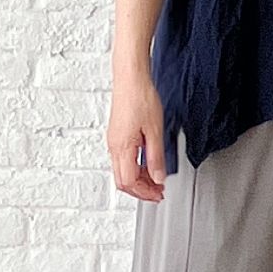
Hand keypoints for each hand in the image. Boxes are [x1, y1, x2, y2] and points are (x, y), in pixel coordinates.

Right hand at [107, 70, 166, 200]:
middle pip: (123, 181)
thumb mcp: (154, 130)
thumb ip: (156, 157)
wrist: (130, 77)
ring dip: (138, 180)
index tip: (159, 194)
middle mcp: (114, 146)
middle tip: (158, 192)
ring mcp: (113, 141)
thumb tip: (158, 178)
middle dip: (141, 190)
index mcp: (122, 148)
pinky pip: (122, 160)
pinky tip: (147, 164)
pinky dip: (135, 168)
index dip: (145, 192)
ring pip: (122, 171)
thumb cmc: (140, 97)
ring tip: (155, 180)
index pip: (130, 182)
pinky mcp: (116, 134)